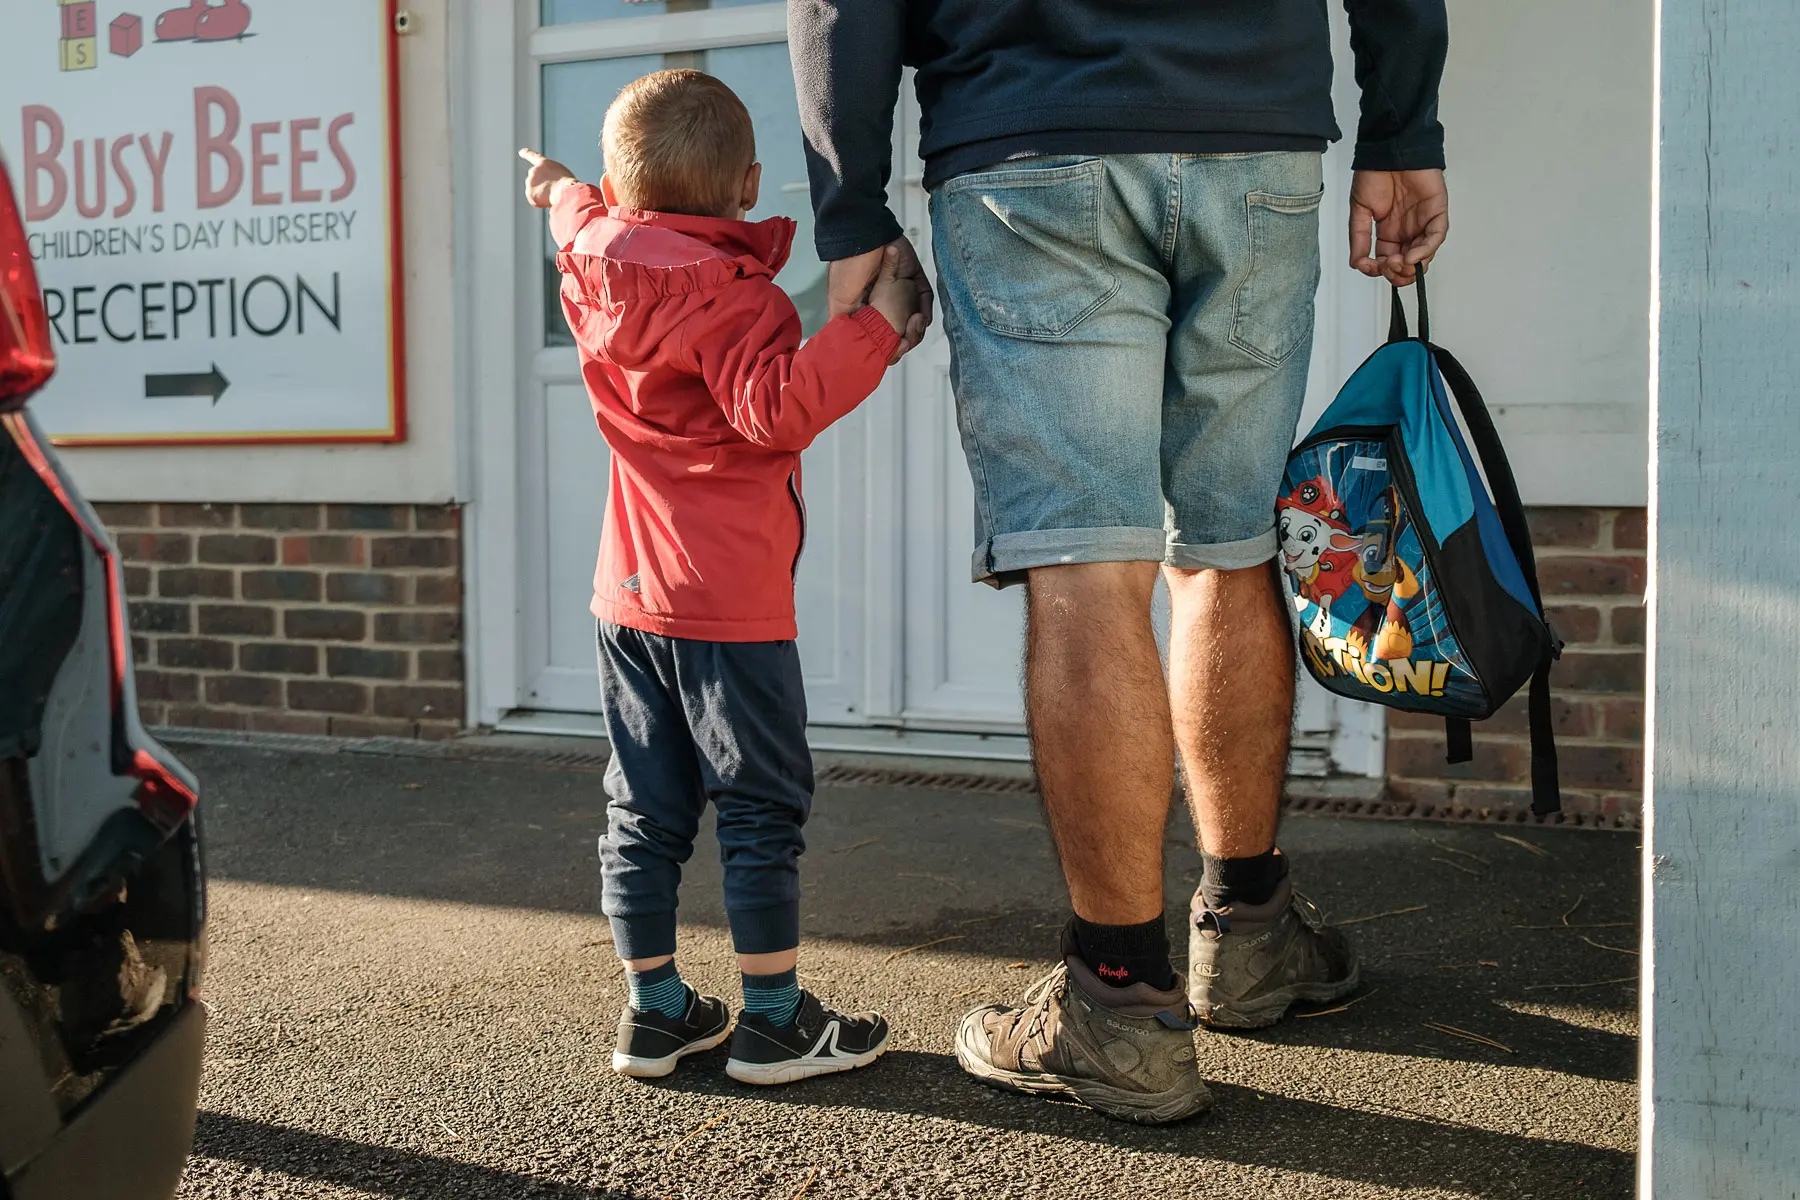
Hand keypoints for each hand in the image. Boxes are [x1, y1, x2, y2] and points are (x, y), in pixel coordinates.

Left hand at [518, 147, 576, 208]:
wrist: (565, 191)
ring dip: (542, 194)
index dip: (526, 154)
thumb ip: (550, 177)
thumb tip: (544, 189)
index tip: (521, 152)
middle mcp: (534, 170)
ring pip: (534, 190)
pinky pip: (534, 200)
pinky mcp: (529, 193)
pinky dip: (540, 202)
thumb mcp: (560, 175)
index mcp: (544, 163)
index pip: (533, 156)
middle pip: (535, 180)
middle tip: (553, 190)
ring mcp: (530, 182)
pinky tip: (548, 200)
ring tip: (553, 194)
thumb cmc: (568, 184)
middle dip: (541, 185)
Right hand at [828, 236, 932, 362]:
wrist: (862, 236)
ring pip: (916, 319)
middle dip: (905, 340)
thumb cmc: (847, 266)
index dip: (889, 348)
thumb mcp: (839, 301)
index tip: (891, 351)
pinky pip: (926, 299)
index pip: (884, 335)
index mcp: (869, 309)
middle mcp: (887, 302)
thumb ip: (842, 323)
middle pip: (902, 330)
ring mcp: (902, 290)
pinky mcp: (916, 278)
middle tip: (903, 343)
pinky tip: (920, 316)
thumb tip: (846, 347)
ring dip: (917, 328)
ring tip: (913, 325)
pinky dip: (926, 311)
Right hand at [1349, 169, 1447, 285]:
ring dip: (1411, 266)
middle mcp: (1407, 230)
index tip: (1368, 267)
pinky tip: (1412, 256)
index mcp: (1388, 231)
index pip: (1387, 261)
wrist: (1389, 148)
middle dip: (1397, 273)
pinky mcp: (1437, 212)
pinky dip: (1426, 250)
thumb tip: (1357, 263)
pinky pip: (1436, 236)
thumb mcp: (1359, 210)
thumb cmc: (1374, 172)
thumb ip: (1360, 238)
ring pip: (1424, 255)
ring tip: (1398, 264)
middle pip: (1408, 264)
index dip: (1379, 270)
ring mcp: (1423, 222)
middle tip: (1387, 268)